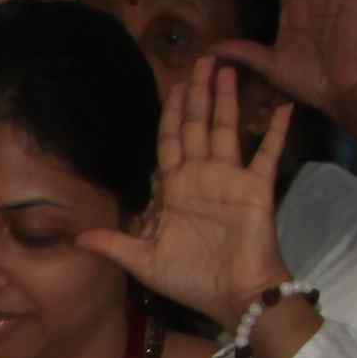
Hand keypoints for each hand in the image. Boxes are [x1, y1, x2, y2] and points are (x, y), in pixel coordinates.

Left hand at [76, 43, 291, 322]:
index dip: (170, 112)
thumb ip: (113, 244)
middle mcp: (202, 177)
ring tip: (226, 69)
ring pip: (226, 130)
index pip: (170, 141)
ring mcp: (231, 180)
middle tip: (200, 60)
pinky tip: (281, 107)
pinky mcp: (257, 189)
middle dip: (197, 93)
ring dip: (226, 100)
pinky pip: (268, 154)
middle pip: (196, 125)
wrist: (233, 297)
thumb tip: (75, 239)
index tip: (173, 85)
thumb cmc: (190, 280)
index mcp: (176, 189)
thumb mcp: (142, 261)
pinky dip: (275, 131)